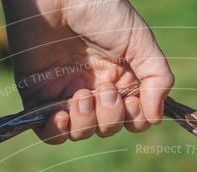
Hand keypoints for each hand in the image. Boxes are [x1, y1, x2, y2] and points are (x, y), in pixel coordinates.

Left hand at [2, 0, 173, 142]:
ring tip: (82, 95)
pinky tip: (62, 116)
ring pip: (81, 133)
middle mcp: (95, 89)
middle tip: (104, 89)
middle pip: (108, 128)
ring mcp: (66, 94)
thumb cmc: (100, 7)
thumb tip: (157, 117)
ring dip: (86, 122)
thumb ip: (157, 78)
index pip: (134, 119)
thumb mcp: (139, 40)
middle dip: (110, 116)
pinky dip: (57, 132)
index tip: (132, 100)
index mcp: (121, 77)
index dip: (136, 119)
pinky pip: (48, 133)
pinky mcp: (39, 96)